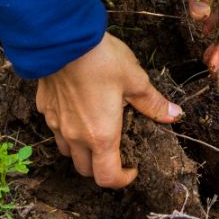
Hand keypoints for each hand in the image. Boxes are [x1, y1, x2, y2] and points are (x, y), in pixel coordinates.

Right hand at [36, 33, 182, 188]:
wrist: (61, 38)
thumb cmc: (100, 60)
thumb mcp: (135, 80)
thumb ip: (153, 103)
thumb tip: (174, 114)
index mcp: (101, 135)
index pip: (107, 177)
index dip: (122, 180)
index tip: (132, 168)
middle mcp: (75, 136)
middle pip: (85, 169)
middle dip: (102, 168)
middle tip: (118, 151)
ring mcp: (56, 123)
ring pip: (67, 152)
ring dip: (82, 151)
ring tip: (97, 131)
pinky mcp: (44, 108)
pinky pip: (56, 128)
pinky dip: (67, 129)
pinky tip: (78, 109)